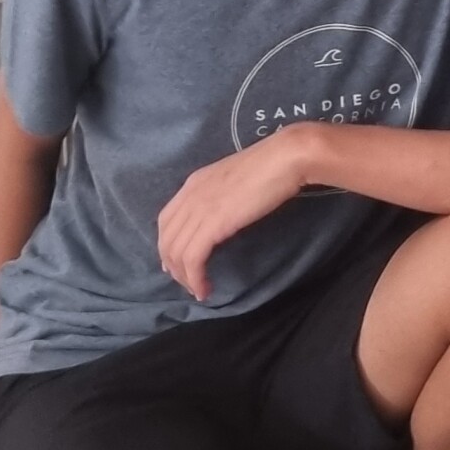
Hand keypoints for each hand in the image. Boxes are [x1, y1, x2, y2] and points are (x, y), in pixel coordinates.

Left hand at [155, 130, 316, 301]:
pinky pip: (193, 258)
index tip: (177, 265)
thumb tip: (215, 221)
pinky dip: (195, 278)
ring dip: (184, 278)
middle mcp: (190, 196)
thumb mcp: (232, 181)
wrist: (283, 159)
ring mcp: (200, 209)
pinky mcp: (213, 224)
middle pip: (166, 239)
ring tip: (199, 291)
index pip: (166, 220)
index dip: (167, 245)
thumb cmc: (268, 167)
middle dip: (173, 267)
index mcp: (193, 184)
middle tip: (188, 284)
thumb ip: (219, 198)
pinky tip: (205, 289)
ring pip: (176, 253)